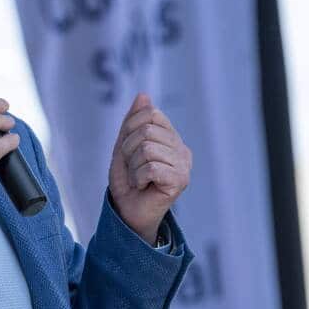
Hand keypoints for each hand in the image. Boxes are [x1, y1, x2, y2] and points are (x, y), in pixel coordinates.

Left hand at [108, 93, 191, 243]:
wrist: (127, 212)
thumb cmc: (127, 181)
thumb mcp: (124, 146)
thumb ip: (133, 121)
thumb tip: (143, 95)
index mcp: (171, 138)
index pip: (150, 114)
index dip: (130, 130)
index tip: (129, 151)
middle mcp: (181, 149)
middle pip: (147, 130)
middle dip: (129, 150)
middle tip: (133, 169)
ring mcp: (184, 165)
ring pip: (147, 148)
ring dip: (133, 166)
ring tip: (138, 179)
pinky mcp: (181, 181)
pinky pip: (151, 167)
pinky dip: (138, 178)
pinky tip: (143, 187)